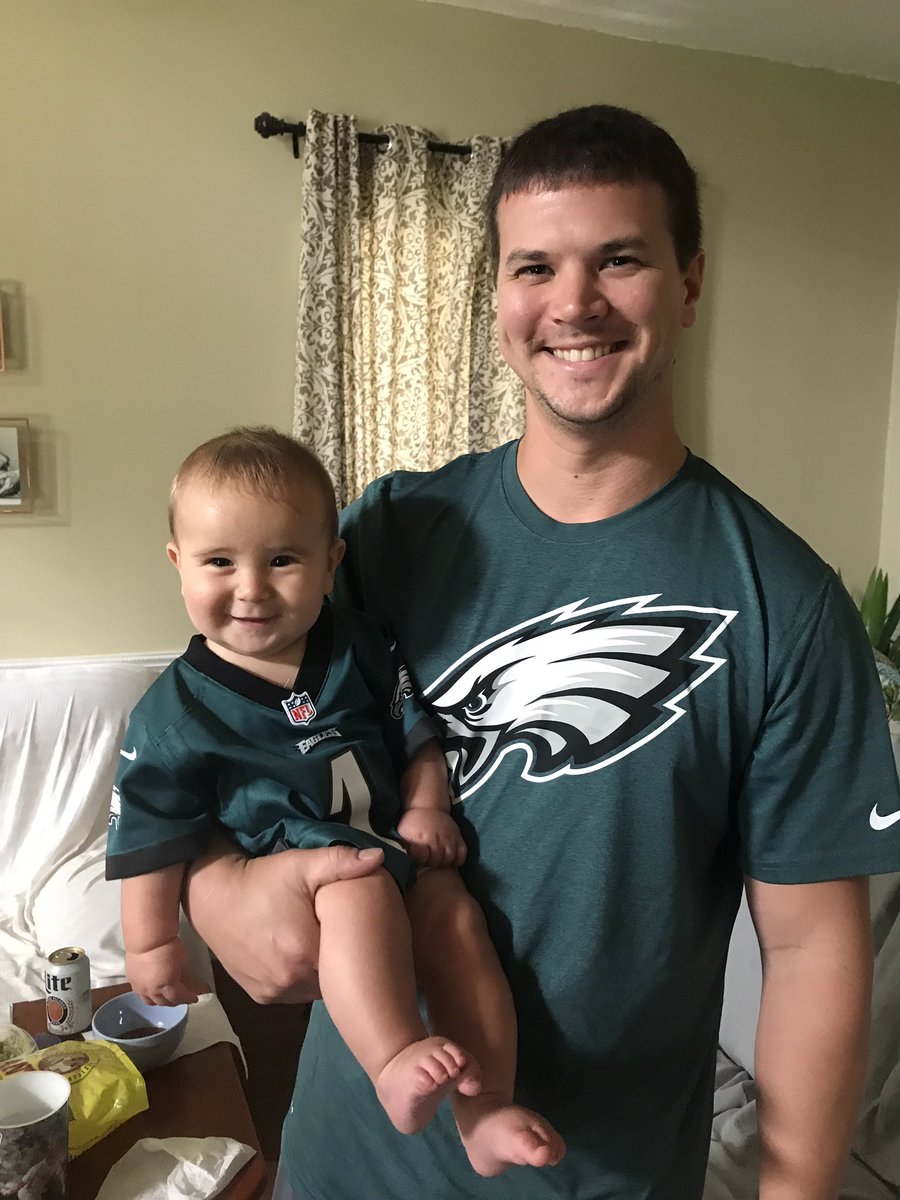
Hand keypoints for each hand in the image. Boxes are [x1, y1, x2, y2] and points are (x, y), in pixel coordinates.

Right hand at [126, 937, 206, 1005]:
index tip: (194, 998)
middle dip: (174, 1002)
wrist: (147, 938)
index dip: (188, 999)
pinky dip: (148, 995)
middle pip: (164, 1002)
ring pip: (150, 1002)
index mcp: (168, 986)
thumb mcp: (183, 961)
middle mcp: (153, 991)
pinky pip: (140, 993)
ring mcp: (140, 987)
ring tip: (165, 997)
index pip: (180, 997)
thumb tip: (185, 981)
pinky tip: (152, 990)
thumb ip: (184, 974)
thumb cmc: (168, 946)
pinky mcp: (131, 980)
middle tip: (180, 998)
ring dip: (159, 1002)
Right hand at [183, 838, 384, 1002]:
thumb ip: (341, 862)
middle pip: (333, 974)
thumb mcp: (300, 864)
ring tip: (317, 940)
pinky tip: (298, 954)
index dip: (355, 939)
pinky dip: (300, 976)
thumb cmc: (260, 879)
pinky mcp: (260, 997)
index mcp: (305, 953)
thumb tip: (378, 858)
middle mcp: (291, 982)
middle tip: (336, 929)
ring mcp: (274, 993)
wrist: (211, 896)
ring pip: (316, 986)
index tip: (357, 923)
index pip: (350, 955)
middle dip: (339, 955)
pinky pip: (294, 992)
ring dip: (320, 968)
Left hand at [397, 808, 466, 866]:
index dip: (419, 860)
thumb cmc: (414, 822)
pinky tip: (450, 860)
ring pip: (449, 859)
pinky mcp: (458, 837)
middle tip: (427, 860)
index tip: (418, 858)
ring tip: (437, 860)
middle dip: (430, 862)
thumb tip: (402, 859)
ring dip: (442, 862)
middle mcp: (436, 839)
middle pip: (435, 861)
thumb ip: (403, 846)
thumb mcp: (403, 832)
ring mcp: (449, 838)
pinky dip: (457, 860)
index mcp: (421, 837)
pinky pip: (462, 854)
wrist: (428, 806)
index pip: (421, 859)